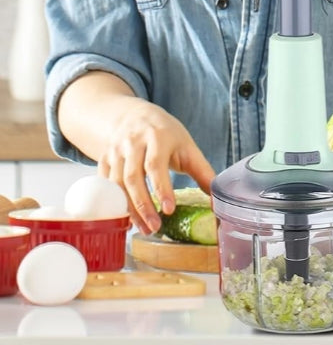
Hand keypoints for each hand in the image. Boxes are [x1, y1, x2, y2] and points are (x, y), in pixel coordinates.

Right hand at [96, 102, 215, 234]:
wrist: (133, 115)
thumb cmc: (165, 134)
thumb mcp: (187, 145)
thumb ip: (202, 171)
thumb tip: (216, 199)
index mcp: (157, 136)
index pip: (156, 164)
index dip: (161, 188)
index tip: (170, 210)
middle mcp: (132, 142)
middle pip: (132, 177)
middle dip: (143, 205)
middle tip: (156, 227)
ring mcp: (115, 151)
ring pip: (117, 184)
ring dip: (130, 209)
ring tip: (146, 228)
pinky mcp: (104, 160)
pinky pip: (106, 185)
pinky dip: (114, 204)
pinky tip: (128, 220)